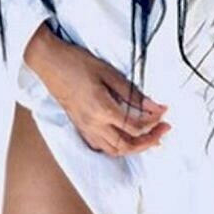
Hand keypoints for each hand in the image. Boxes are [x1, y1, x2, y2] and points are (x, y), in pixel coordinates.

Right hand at [27, 26, 171, 156]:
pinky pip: (101, 147)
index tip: (164, 112)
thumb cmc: (76, 62)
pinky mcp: (80, 126)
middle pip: (127, 145)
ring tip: (150, 137)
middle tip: (164, 130)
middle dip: (149, 141)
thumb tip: (153, 106)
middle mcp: (93, 124)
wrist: (49, 62)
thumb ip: (131, 92)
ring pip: (114, 150)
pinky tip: (125, 139)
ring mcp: (85, 128)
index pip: (135, 126)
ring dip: (134, 148)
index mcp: (102, 109)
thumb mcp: (108, 72)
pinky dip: (117, 147)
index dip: (153, 121)